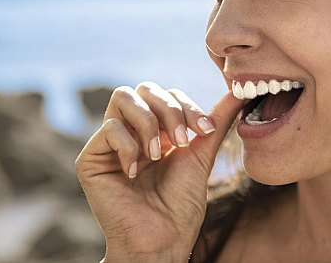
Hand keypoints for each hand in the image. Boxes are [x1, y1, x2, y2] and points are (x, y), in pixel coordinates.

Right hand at [75, 82, 242, 262]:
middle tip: (182, 141)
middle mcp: (132, 131)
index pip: (168, 95)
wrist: (162, 240)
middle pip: (145, 88)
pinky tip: (135, 172)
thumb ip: (216, 122)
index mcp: (156, 130)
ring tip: (158, 154)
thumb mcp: (202, 156)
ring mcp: (110, 143)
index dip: (187, 105)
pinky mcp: (91, 159)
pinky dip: (128, 145)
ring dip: (148, 123)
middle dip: (169, 110)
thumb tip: (239, 92)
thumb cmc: (180, 206)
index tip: (206, 130)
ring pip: (124, 97)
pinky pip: (109, 128)